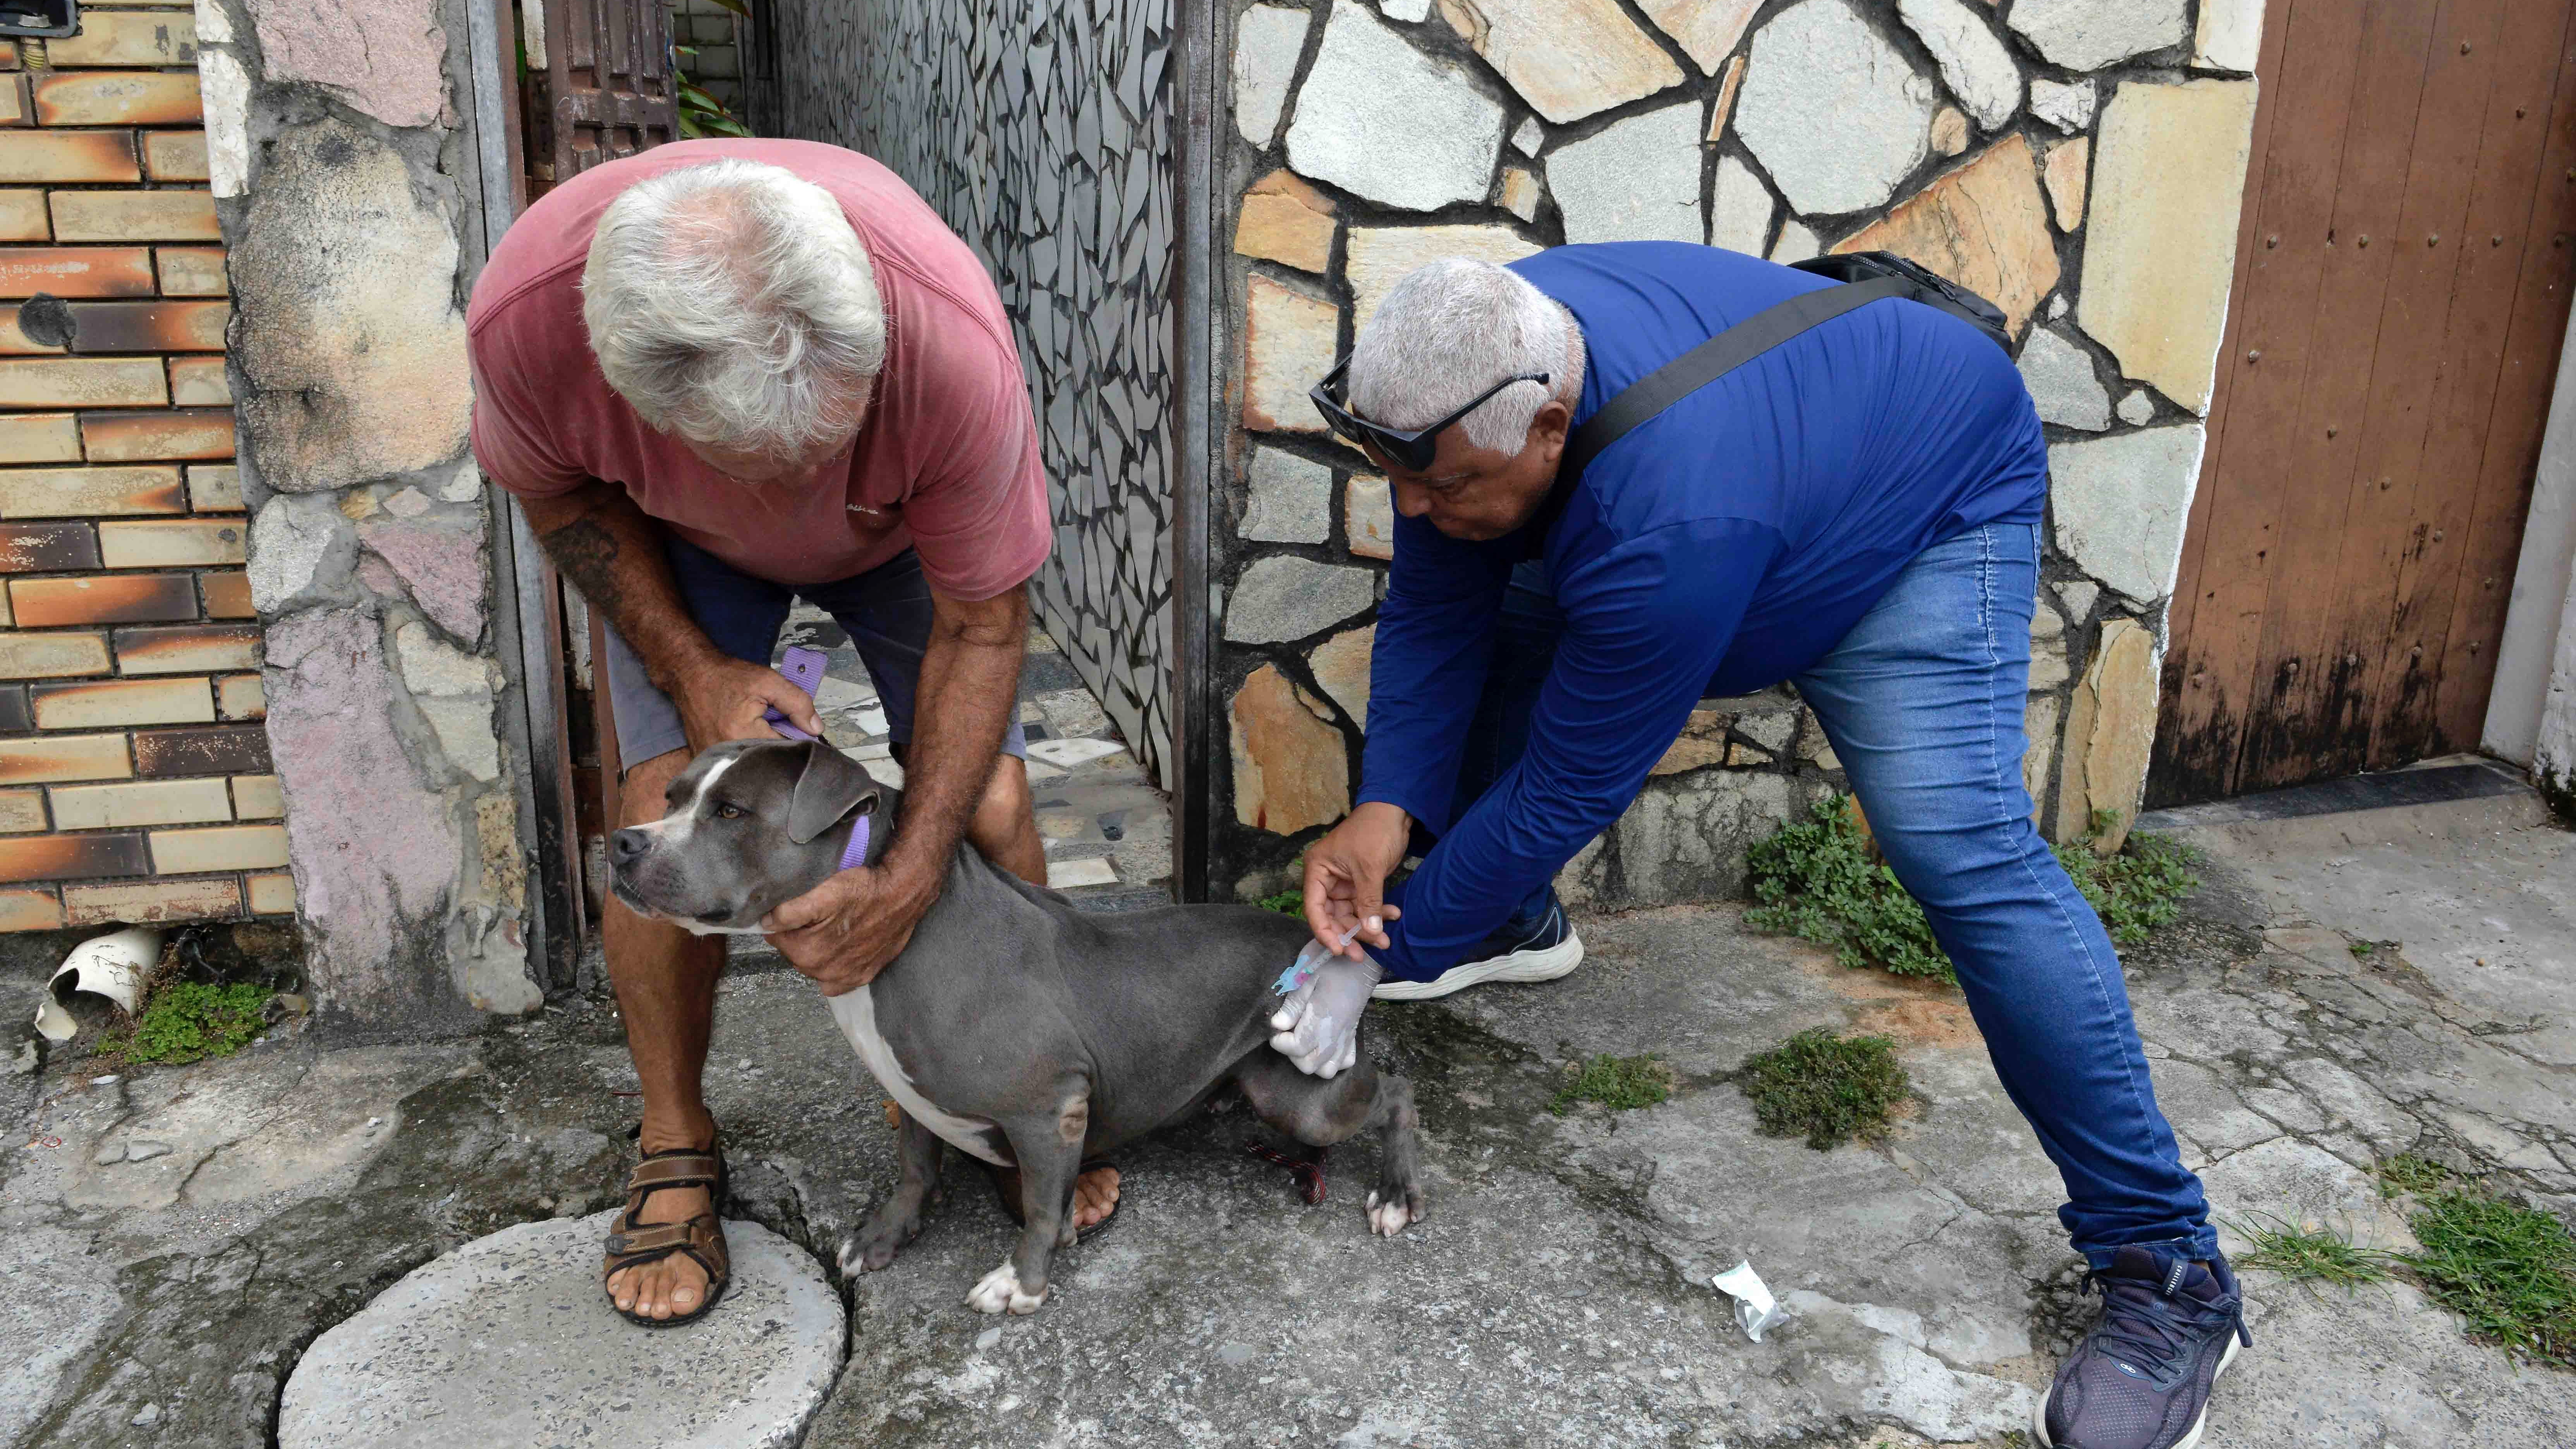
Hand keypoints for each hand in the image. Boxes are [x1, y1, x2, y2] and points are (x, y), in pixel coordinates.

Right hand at [670, 651, 823, 754]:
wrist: (691, 674)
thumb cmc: (727, 676)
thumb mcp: (768, 681)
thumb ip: (797, 703)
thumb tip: (816, 728)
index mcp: (741, 734)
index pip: (783, 749)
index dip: (795, 739)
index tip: (797, 729)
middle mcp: (725, 752)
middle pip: (767, 759)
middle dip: (777, 745)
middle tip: (773, 724)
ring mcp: (713, 758)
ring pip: (752, 763)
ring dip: (760, 749)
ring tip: (755, 727)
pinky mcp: (706, 758)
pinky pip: (734, 762)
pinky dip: (744, 752)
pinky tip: (744, 734)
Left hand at [761, 863, 937, 994]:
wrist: (904, 893)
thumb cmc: (865, 889)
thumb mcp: (823, 892)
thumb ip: (788, 912)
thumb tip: (764, 923)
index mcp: (807, 952)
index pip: (775, 936)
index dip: (783, 920)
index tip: (798, 908)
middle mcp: (823, 972)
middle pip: (794, 952)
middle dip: (799, 935)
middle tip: (818, 914)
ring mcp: (845, 977)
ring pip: (813, 964)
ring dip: (816, 948)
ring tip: (833, 926)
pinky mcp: (863, 975)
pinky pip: (835, 982)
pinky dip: (833, 968)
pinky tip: (840, 949)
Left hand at [1268, 942, 1382, 1077]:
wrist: (1365, 957)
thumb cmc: (1332, 960)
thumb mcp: (1307, 973)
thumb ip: (1293, 1003)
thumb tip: (1277, 1024)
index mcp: (1322, 1016)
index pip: (1297, 1048)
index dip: (1280, 1041)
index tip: (1275, 1027)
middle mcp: (1335, 1032)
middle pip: (1309, 1065)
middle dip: (1292, 1054)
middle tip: (1287, 1032)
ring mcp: (1346, 1035)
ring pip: (1327, 1069)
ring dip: (1311, 1061)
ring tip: (1303, 1040)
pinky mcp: (1353, 1033)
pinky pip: (1345, 1061)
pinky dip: (1332, 1060)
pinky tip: (1321, 1043)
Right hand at [1303, 802, 1409, 960]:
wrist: (1395, 811)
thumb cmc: (1374, 831)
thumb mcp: (1370, 868)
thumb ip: (1368, 902)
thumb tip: (1371, 933)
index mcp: (1318, 870)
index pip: (1315, 908)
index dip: (1325, 932)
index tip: (1340, 950)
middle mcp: (1326, 878)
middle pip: (1332, 916)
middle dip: (1350, 934)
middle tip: (1363, 954)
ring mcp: (1343, 882)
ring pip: (1350, 915)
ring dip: (1367, 927)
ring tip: (1386, 940)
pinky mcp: (1360, 883)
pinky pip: (1364, 906)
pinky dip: (1377, 913)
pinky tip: (1393, 915)